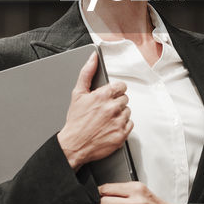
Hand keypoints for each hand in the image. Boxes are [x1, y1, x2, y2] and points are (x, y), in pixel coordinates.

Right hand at [57, 52, 130, 169]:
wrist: (74, 145)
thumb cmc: (75, 121)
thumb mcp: (77, 94)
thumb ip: (87, 73)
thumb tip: (93, 58)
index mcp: (102, 96)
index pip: (121, 86)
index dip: (115, 90)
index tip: (110, 95)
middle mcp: (112, 108)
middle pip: (124, 99)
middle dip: (116, 102)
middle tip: (105, 109)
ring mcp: (118, 122)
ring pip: (127, 111)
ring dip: (120, 114)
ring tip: (107, 119)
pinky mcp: (121, 134)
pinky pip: (130, 124)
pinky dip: (122, 126)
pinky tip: (111, 127)